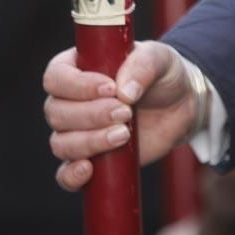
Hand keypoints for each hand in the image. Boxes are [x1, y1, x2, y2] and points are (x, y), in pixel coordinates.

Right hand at [43, 40, 197, 190]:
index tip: (111, 89)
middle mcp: (68, 100)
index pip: (56, 77)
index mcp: (74, 68)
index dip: (78, 86)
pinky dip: (71, 175)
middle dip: (91, 115)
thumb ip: (143, 65)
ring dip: (90, 141)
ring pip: (61, 143)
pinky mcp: (90, 159)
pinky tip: (89, 170)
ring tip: (124, 134)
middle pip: (56, 112)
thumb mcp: (159, 58)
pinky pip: (65, 174)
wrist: (179, 106)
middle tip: (126, 112)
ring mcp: (76, 132)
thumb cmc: (161, 75)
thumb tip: (125, 92)